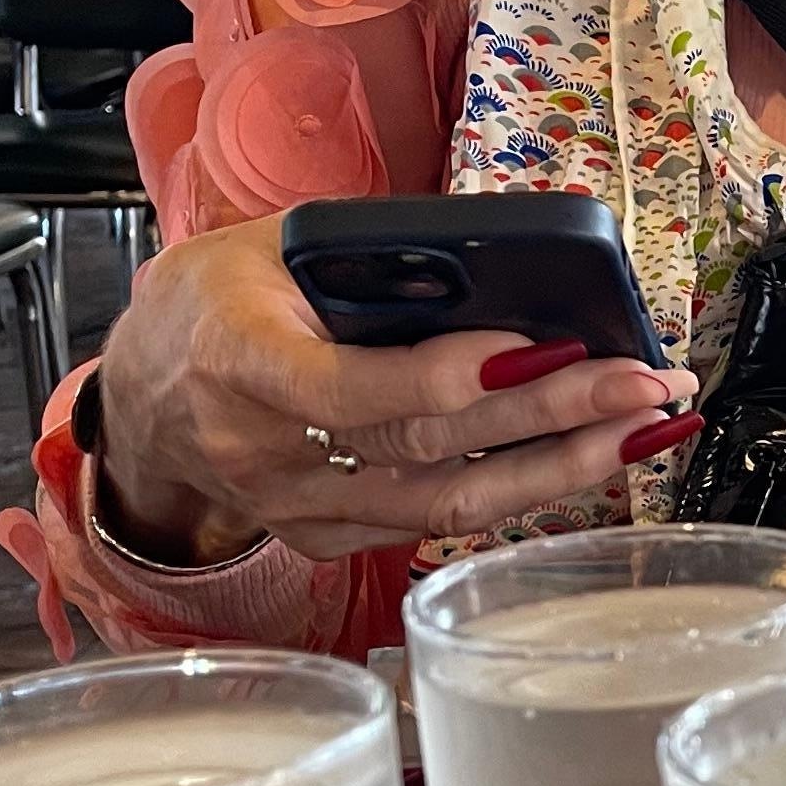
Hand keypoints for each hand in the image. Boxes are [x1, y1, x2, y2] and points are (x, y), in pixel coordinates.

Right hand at [92, 213, 697, 563]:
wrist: (141, 396)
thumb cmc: (213, 303)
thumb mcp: (265, 248)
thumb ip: (367, 255)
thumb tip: (503, 257)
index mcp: (239, 362)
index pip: (357, 389)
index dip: (453, 375)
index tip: (545, 346)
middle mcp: (266, 450)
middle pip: (428, 448)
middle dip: (551, 414)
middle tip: (644, 383)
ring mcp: (296, 507)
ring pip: (445, 505)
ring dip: (560, 467)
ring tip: (644, 427)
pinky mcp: (325, 537)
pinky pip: (434, 525)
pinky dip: (518, 494)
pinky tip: (586, 461)